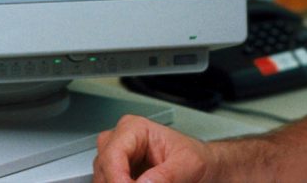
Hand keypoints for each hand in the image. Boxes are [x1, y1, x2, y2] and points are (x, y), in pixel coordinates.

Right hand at [93, 114, 214, 182]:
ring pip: (102, 180)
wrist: (203, 167)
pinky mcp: (118, 176)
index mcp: (135, 129)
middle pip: (103, 169)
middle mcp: (121, 142)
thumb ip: (166, 176)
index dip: (117, 179)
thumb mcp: (188, 165)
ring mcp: (117, 160)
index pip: (113, 154)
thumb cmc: (195, 158)